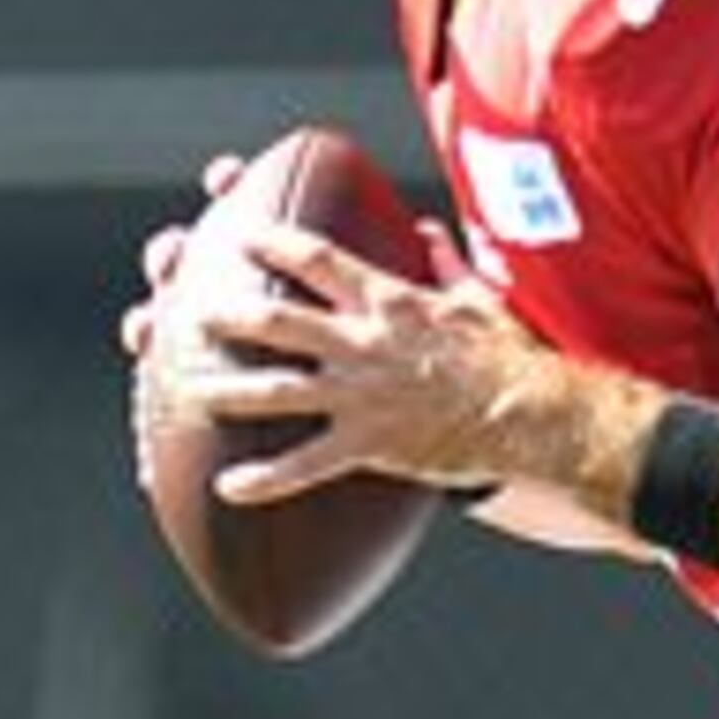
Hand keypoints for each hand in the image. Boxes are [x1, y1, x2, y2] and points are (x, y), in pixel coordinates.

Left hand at [168, 213, 530, 499]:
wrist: (530, 413)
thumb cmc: (507, 357)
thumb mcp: (478, 298)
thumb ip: (444, 262)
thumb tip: (427, 230)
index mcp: (387, 303)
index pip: (318, 260)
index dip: (274, 243)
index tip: (241, 235)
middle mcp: (364, 343)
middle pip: (280, 322)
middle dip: (230, 315)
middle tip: (190, 314)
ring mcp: (361, 394)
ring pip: (278, 390)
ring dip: (229, 391)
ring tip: (187, 393)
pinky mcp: (369, 443)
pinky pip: (306, 465)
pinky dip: (265, 479)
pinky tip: (227, 487)